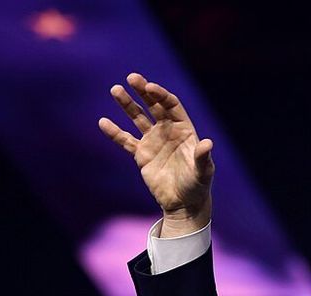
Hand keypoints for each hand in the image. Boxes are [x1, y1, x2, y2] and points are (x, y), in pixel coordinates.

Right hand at [98, 73, 213, 235]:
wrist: (183, 204)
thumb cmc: (197, 186)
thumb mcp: (203, 171)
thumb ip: (202, 157)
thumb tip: (207, 143)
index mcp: (183, 129)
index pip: (170, 105)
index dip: (160, 95)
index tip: (149, 88)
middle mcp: (167, 130)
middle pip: (153, 105)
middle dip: (143, 91)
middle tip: (131, 77)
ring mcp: (153, 141)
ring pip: (138, 118)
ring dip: (127, 104)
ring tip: (115, 90)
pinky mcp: (141, 154)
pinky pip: (126, 140)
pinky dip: (115, 132)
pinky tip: (103, 123)